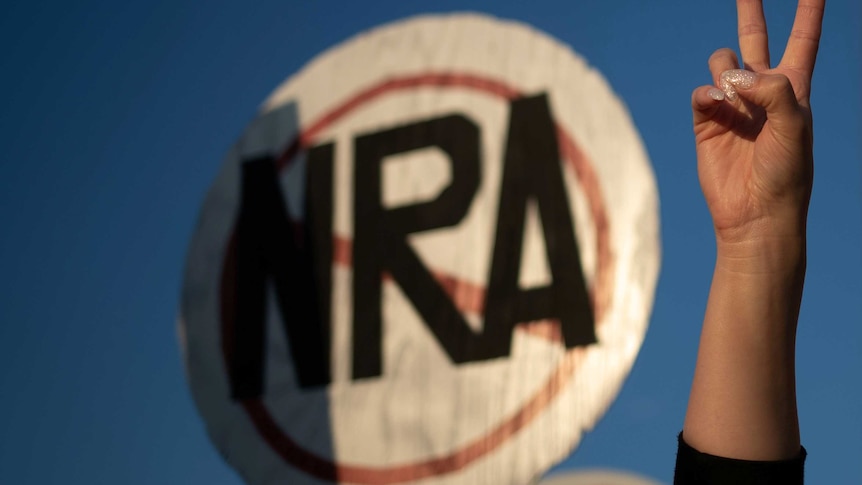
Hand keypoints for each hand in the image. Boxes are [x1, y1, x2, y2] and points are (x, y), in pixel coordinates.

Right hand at [692, 0, 823, 246]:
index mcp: (793, 89)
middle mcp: (761, 92)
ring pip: (722, 63)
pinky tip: (717, 108)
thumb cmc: (786, 172)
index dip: (809, 12)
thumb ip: (772, 89)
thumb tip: (730, 75)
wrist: (756, 213)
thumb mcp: (794, 125)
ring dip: (726, 71)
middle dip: (750, 9)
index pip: (803, 40)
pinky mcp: (706, 122)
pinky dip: (707, 95)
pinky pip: (702, 93)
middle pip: (755, 39)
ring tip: (734, 96)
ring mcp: (732, 106)